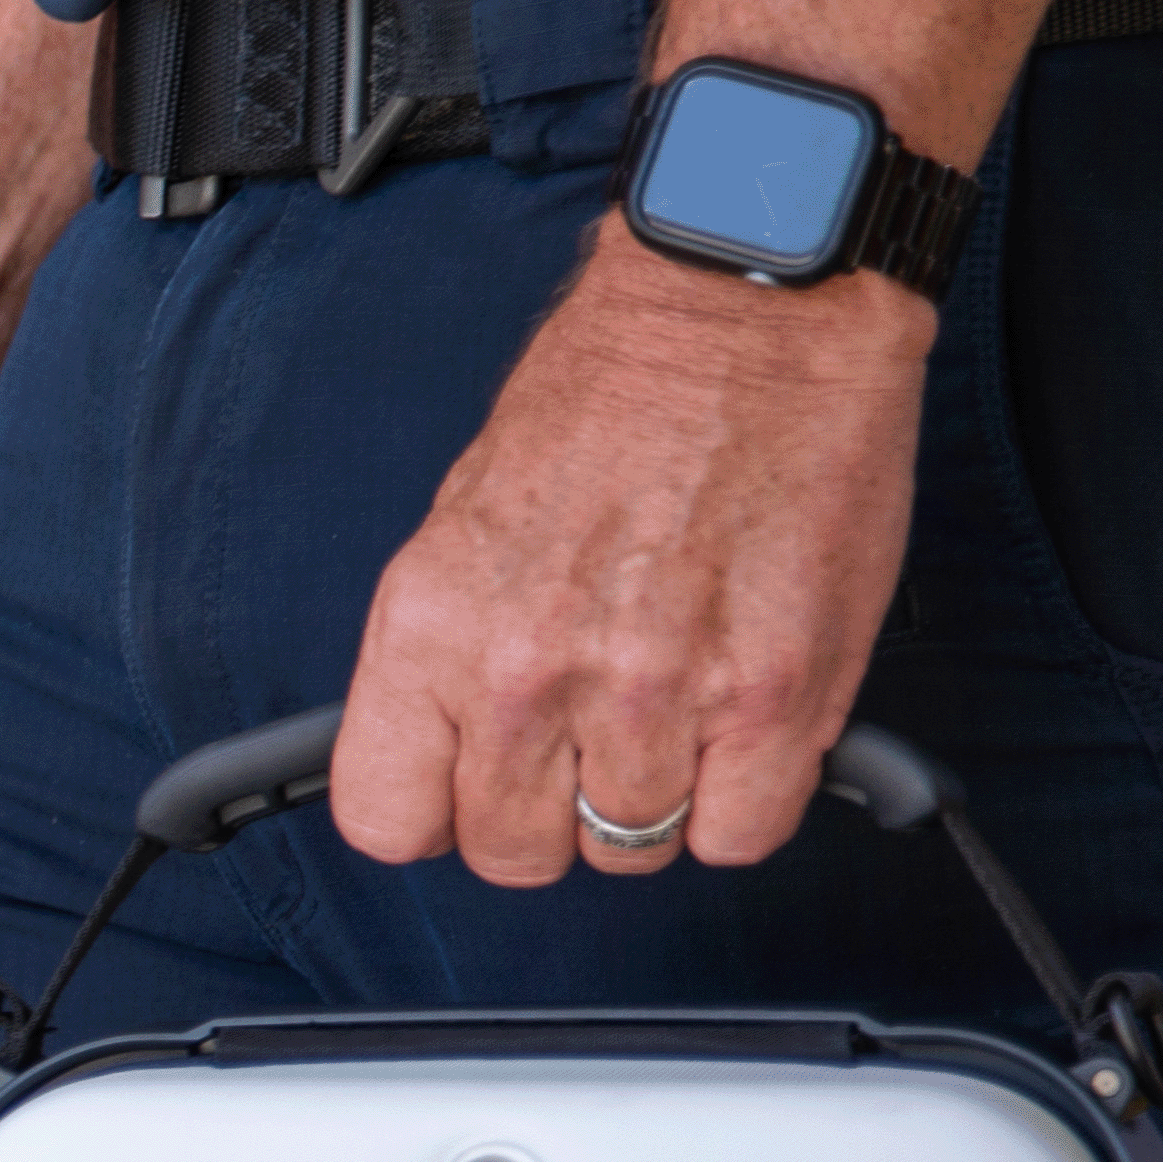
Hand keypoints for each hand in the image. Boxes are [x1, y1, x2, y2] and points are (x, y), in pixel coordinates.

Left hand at [332, 239, 930, 884]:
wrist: (747, 310)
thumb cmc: (612, 394)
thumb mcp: (465, 518)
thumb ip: (451, 652)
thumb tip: (446, 753)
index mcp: (433, 623)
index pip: (388, 818)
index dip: (437, 815)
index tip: (470, 787)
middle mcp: (529, 672)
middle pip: (516, 851)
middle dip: (552, 812)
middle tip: (588, 739)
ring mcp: (654, 692)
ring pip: (631, 848)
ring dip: (655, 795)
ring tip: (675, 702)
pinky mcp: (774, 696)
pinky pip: (741, 834)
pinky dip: (744, 800)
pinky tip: (740, 726)